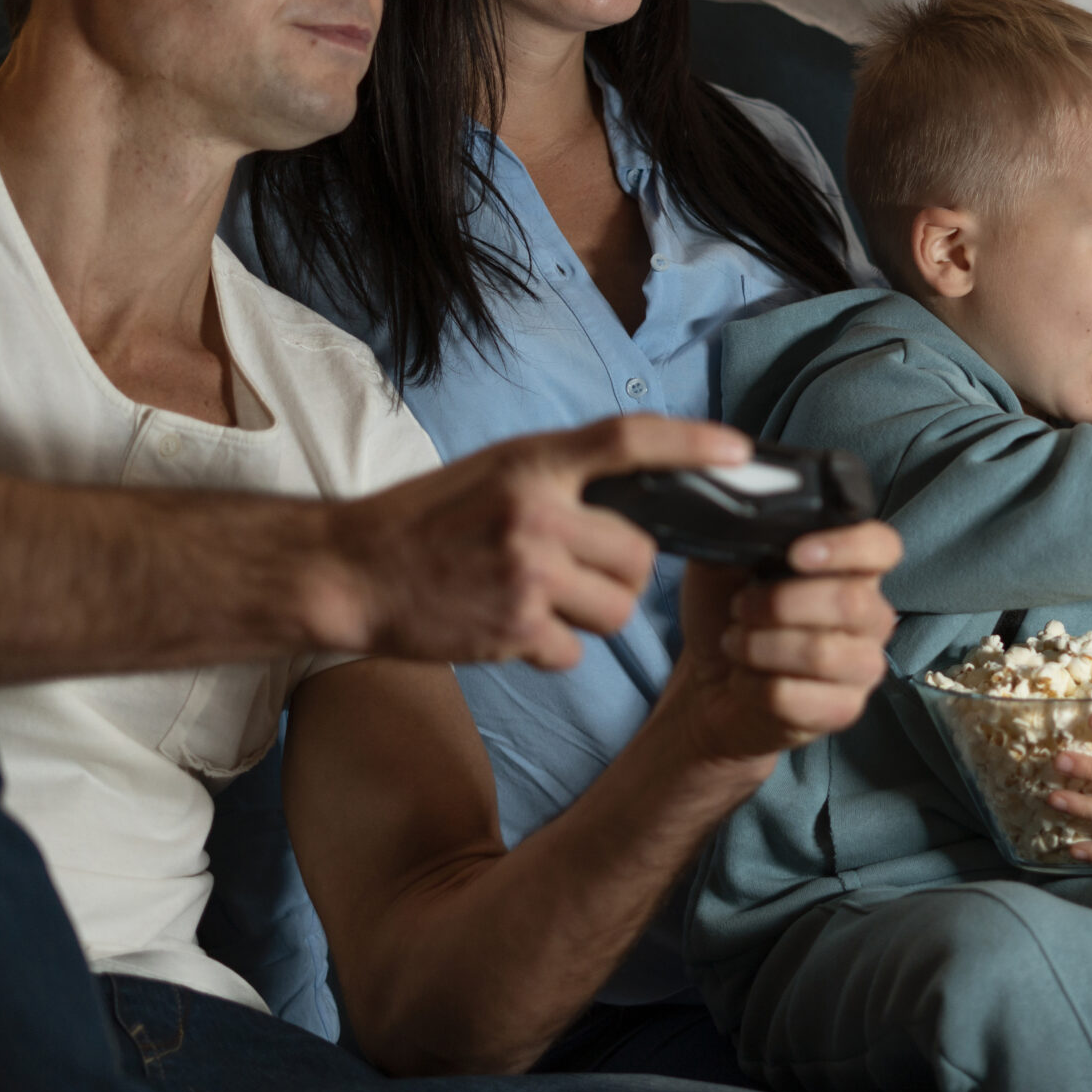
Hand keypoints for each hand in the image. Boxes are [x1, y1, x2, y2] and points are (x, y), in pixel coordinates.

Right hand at [308, 413, 748, 665]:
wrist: (350, 571)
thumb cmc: (427, 519)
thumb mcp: (495, 471)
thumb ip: (561, 475)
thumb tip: (641, 489)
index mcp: (533, 463)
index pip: (629, 441)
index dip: (693, 444)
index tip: (741, 452)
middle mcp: (536, 514)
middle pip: (640, 555)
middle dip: (625, 569)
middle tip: (584, 568)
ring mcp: (527, 575)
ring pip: (619, 609)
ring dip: (597, 613)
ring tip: (547, 598)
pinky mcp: (514, 631)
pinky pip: (578, 651)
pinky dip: (556, 647)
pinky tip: (516, 627)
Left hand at [657, 520, 901, 767]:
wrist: (710, 683)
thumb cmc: (728, 615)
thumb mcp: (722, 563)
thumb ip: (740, 533)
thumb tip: (742, 508)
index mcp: (851, 570)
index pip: (883, 547)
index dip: (846, 547)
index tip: (796, 554)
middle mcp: (870, 616)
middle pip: (850, 602)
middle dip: (779, 603)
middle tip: (741, 606)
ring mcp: (862, 667)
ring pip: (822, 653)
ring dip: (761, 645)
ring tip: (736, 642)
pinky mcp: (843, 710)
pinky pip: (798, 696)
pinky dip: (754, 686)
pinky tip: (744, 680)